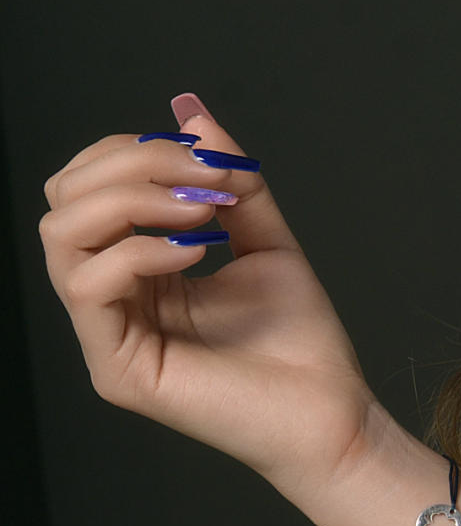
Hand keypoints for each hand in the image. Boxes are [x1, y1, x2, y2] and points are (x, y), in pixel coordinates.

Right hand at [40, 97, 376, 508]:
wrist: (334, 414)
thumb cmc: (302, 343)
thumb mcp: (265, 241)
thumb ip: (228, 180)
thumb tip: (191, 111)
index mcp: (136, 269)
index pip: (89, 186)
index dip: (137, 152)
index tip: (211, 161)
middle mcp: (111, 299)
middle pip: (64, 199)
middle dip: (133, 166)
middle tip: (207, 180)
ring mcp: (106, 335)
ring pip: (60, 235)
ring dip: (132, 200)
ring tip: (200, 212)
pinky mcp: (116, 369)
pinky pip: (87, 286)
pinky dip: (139, 252)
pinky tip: (194, 253)